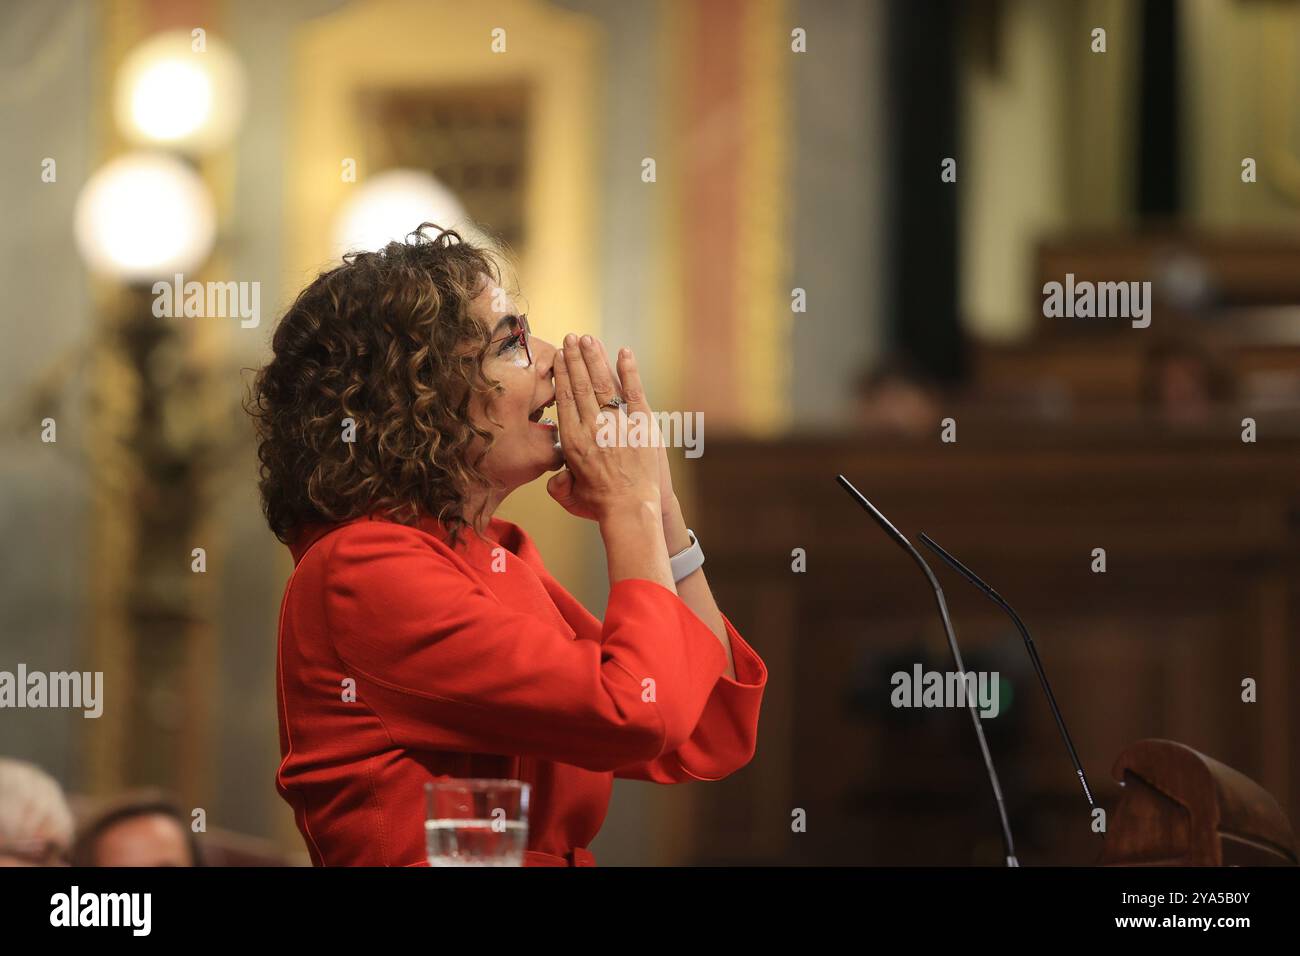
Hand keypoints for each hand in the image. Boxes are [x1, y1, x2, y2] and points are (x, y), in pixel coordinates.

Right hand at [546, 334, 659, 522]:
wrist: (631, 510)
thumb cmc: (600, 506)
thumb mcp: (570, 497)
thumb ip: (557, 484)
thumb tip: (556, 473)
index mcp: (573, 440)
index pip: (565, 398)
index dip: (561, 374)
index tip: (557, 357)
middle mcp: (592, 427)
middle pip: (581, 384)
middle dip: (574, 358)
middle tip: (569, 337)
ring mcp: (618, 424)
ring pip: (603, 383)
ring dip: (594, 358)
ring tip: (587, 338)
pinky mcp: (641, 425)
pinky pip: (634, 392)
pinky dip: (629, 371)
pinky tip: (624, 352)